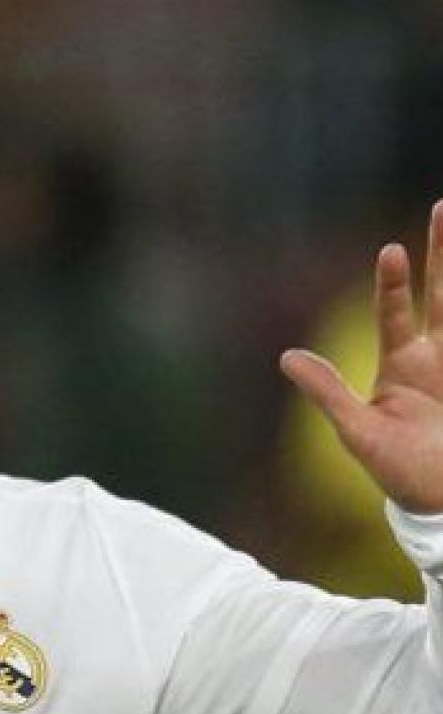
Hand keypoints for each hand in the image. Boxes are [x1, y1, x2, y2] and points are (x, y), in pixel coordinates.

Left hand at [282, 201, 442, 513]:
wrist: (442, 506)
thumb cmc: (398, 472)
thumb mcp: (358, 432)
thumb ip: (328, 392)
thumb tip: (286, 357)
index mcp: (404, 367)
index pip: (396, 313)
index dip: (394, 282)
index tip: (391, 249)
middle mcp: (436, 360)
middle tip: (442, 207)